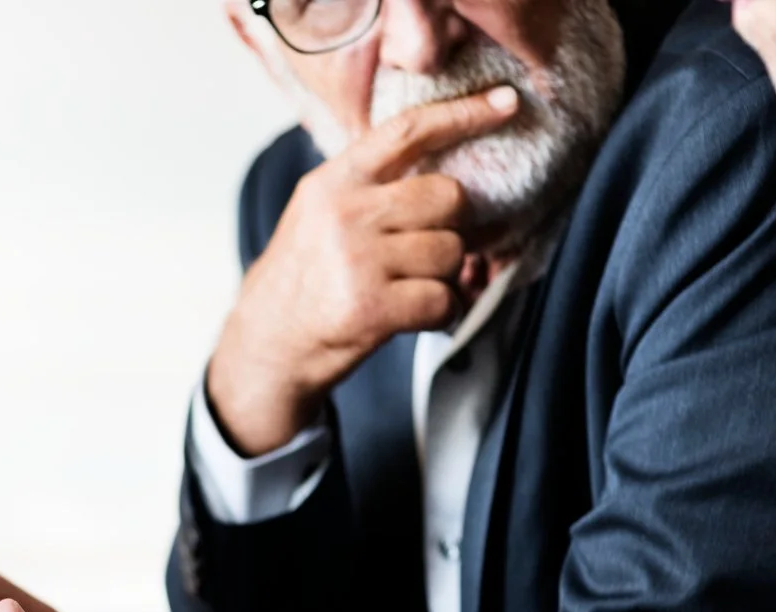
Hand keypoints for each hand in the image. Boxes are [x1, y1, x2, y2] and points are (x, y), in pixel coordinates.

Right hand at [207, 87, 520, 455]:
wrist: (268, 345)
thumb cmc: (305, 279)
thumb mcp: (318, 214)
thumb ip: (369, 185)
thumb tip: (447, 176)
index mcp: (333, 182)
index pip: (407, 132)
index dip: (462, 114)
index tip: (507, 103)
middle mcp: (344, 214)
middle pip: (447, 197)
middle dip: (450, 227)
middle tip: (423, 252)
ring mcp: (357, 260)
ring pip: (451, 252)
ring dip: (444, 277)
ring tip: (409, 289)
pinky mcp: (370, 307)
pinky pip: (443, 299)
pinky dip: (442, 313)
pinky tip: (416, 316)